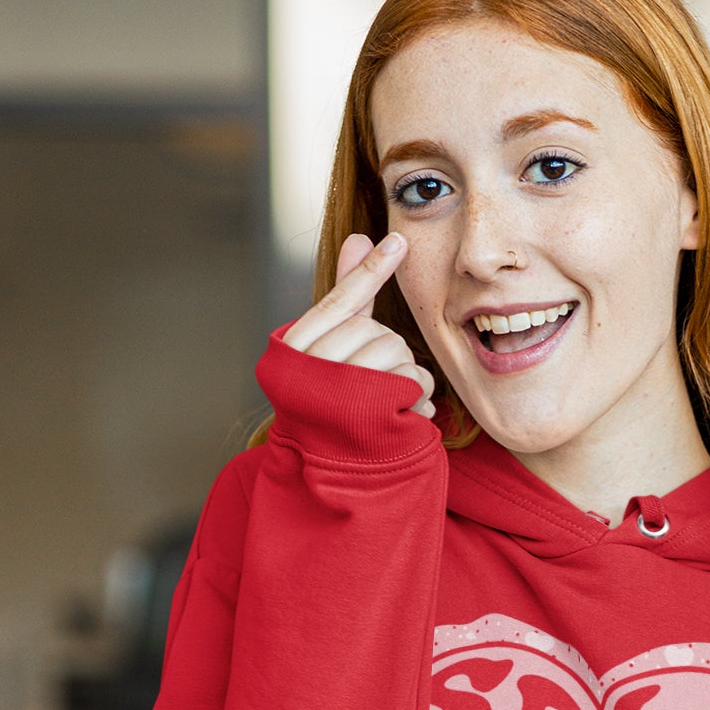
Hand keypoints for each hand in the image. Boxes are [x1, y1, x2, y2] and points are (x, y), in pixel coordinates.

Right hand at [282, 232, 435, 419]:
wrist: (328, 475)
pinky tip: (407, 414)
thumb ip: (348, 297)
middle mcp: (308, 370)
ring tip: (392, 404)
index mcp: (292, 351)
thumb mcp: (330, 348)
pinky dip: (417, 397)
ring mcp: (336, 397)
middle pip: (376, 333)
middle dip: (390, 354)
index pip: (339, 302)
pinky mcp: (366, 422)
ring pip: (397, 355)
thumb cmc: (329, 406)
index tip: (399, 240)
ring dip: (408, 378)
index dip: (370, 272)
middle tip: (381, 383)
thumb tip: (360, 234)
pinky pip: (410, 385)